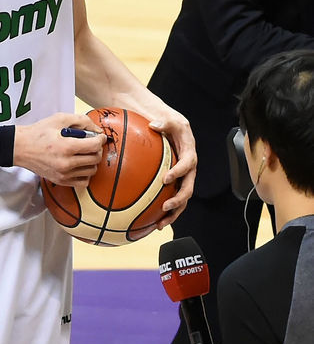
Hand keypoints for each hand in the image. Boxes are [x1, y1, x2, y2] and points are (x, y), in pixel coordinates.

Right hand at [13, 113, 105, 186]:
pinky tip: (79, 164)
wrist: (21, 147)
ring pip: (91, 170)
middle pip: (95, 158)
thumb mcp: (59, 119)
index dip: (100, 139)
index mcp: (66, 147)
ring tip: (84, 153)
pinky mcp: (61, 181)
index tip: (99, 136)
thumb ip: (81, 121)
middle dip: (97, 149)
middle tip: (91, 143)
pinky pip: (84, 181)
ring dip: (92, 161)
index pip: (94, 146)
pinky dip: (85, 173)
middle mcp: (66, 163)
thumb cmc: (38, 133)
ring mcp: (64, 174)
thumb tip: (96, 129)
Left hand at [148, 108, 196, 229]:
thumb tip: (154, 125)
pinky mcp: (176, 183)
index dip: (179, 172)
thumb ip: (164, 122)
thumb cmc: (172, 125)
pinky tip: (153, 221)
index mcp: (190, 154)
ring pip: (183, 199)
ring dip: (174, 213)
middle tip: (165, 206)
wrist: (174, 130)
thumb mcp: (170, 120)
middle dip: (178, 199)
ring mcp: (183, 178)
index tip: (166, 179)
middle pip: (188, 187)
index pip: (188, 164)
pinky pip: (174, 199)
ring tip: (160, 223)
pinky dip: (166, 212)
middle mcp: (189, 169)